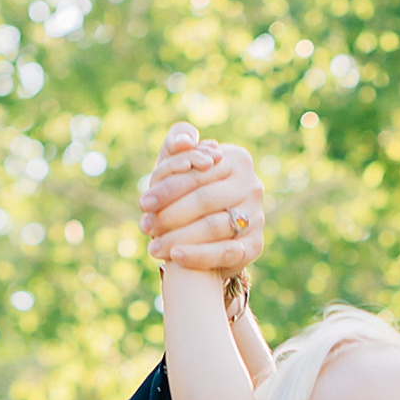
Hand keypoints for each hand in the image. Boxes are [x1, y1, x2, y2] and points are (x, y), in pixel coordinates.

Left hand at [140, 124, 265, 272]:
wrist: (206, 232)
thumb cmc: (188, 191)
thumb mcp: (179, 164)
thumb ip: (177, 143)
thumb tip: (183, 143)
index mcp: (236, 158)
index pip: (197, 172)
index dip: (167, 188)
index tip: (144, 203)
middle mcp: (251, 185)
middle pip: (204, 199)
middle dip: (170, 215)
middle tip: (145, 226)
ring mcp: (256, 215)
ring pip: (214, 225)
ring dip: (179, 237)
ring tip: (154, 246)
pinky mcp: (255, 244)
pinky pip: (226, 252)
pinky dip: (199, 255)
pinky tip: (177, 257)